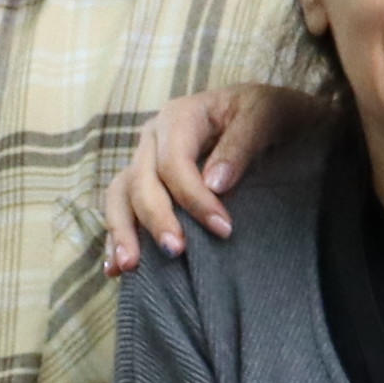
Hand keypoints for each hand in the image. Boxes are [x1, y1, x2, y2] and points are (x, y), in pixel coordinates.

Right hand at [102, 81, 321, 267]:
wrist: (267, 116)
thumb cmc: (267, 114)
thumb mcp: (264, 116)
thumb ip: (241, 145)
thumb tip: (214, 185)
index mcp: (180, 116)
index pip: (174, 161)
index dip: (194, 197)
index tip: (224, 229)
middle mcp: (154, 139)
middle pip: (141, 180)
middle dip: (156, 219)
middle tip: (177, 251)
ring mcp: (145, 162)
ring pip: (120, 195)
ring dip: (122, 231)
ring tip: (130, 266)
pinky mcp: (144, 185)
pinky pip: (121, 210)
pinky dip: (116, 237)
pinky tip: (116, 268)